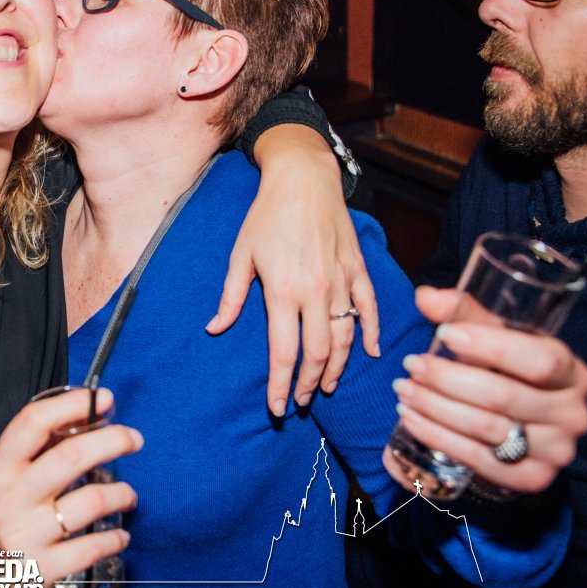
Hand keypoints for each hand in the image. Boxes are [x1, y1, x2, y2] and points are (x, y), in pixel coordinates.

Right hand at [0, 388, 140, 587]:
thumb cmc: (1, 515)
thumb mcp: (5, 477)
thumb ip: (39, 447)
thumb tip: (88, 415)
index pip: (33, 423)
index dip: (73, 404)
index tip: (103, 399)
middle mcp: (8, 500)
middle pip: (71, 457)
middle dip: (112, 441)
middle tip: (133, 439)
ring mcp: (25, 536)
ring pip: (90, 501)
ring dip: (121, 493)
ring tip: (127, 494)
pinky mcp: (43, 569)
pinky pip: (93, 546)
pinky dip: (115, 538)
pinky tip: (119, 535)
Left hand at [209, 124, 379, 416]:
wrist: (303, 178)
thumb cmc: (266, 215)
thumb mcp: (240, 255)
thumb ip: (231, 297)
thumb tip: (215, 328)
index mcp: (283, 291)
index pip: (284, 353)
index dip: (281, 386)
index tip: (278, 408)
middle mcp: (316, 292)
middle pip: (318, 353)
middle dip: (308, 383)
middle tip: (299, 401)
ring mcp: (342, 281)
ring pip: (346, 337)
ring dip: (336, 367)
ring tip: (324, 386)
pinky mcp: (358, 269)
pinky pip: (370, 308)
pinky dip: (371, 333)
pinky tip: (369, 353)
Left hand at [390, 286, 586, 493]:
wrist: (520, 428)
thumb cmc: (505, 372)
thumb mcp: (494, 338)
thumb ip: (463, 313)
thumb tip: (425, 296)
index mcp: (571, 373)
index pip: (539, 360)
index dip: (491, 347)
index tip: (444, 335)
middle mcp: (572, 413)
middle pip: (503, 396)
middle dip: (447, 379)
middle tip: (410, 365)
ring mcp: (555, 451)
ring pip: (486, 427)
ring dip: (435, 407)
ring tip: (403, 390)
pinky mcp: (531, 479)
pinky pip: (477, 459)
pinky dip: (438, 437)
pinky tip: (410, 419)